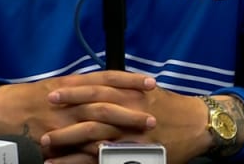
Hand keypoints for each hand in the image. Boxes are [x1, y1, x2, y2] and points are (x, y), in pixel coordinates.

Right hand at [0, 72, 159, 158]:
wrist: (4, 108)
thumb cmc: (35, 95)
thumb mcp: (62, 84)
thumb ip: (87, 85)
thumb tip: (115, 85)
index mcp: (74, 82)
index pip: (108, 78)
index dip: (131, 80)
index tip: (152, 83)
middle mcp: (70, 99)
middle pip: (106, 103)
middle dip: (131, 111)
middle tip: (152, 118)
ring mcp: (62, 120)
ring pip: (95, 126)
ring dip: (118, 132)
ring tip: (138, 138)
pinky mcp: (53, 139)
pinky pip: (77, 147)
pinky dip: (94, 151)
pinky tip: (111, 154)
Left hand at [41, 85, 215, 163]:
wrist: (199, 125)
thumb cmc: (175, 108)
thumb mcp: (151, 93)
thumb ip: (128, 90)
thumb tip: (106, 89)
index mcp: (132, 93)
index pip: (98, 87)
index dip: (76, 88)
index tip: (56, 89)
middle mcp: (129, 111)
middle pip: (91, 109)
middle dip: (67, 110)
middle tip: (45, 112)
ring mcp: (129, 134)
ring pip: (91, 136)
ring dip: (67, 139)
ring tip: (46, 144)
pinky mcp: (131, 153)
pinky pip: (99, 159)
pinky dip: (79, 162)